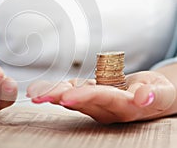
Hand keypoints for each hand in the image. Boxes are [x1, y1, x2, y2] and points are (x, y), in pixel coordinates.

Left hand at [26, 71, 175, 123]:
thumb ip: (154, 95)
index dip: (85, 97)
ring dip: (51, 94)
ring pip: (71, 97)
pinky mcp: (89, 93)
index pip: (102, 99)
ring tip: (33, 92)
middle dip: (58, 96)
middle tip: (38, 96)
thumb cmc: (157, 93)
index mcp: (123, 106)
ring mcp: (95, 102)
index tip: (66, 97)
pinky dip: (54, 88)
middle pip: (80, 100)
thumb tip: (142, 98)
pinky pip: (69, 90)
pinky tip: (39, 88)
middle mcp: (105, 108)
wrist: (150, 95)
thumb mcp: (161, 93)